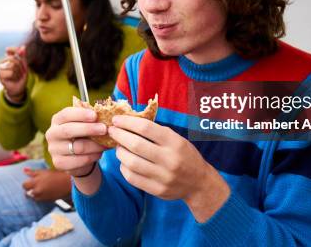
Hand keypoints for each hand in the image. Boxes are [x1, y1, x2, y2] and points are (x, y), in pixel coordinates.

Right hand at [0, 46, 26, 101]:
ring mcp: (1, 68)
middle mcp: (4, 62)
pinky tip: (13, 79)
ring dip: (18, 73)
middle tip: (21, 72)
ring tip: (17, 76)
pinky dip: (15, 77)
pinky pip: (11, 72)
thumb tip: (23, 46)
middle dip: (20, 66)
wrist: (18, 88)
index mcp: (9, 59)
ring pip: (12, 66)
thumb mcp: (24, 66)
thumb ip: (23, 56)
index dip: (15, 50)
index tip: (19, 52)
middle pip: (13, 59)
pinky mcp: (0, 75)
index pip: (10, 51)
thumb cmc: (21, 77)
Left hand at [22, 168, 70, 201]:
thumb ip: (33, 172)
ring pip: (33, 198)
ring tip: (41, 188)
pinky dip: (40, 197)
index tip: (30, 181)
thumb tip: (24, 170)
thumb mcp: (44, 172)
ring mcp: (41, 198)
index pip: (24, 185)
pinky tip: (45, 192)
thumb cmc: (56, 175)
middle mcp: (37, 191)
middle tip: (35, 185)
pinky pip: (39, 200)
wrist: (68, 184)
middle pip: (27, 193)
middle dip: (29, 190)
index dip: (27, 183)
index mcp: (36, 183)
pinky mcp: (46, 201)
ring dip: (34, 194)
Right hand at [45, 106, 107, 177]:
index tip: (95, 115)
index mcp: (57, 120)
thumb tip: (103, 114)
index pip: (66, 114)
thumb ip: (89, 119)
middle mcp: (52, 134)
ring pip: (77, 147)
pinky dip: (92, 156)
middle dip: (88, 129)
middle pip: (68, 130)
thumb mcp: (83, 124)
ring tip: (106, 143)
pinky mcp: (59, 163)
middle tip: (104, 129)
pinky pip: (79, 160)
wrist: (76, 157)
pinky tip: (99, 153)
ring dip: (95, 145)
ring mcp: (53, 149)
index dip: (80, 114)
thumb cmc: (82, 135)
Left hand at [108, 115, 230, 221]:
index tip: (116, 120)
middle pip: (136, 145)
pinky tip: (125, 162)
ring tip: (119, 147)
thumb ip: (156, 132)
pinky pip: (133, 178)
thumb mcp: (177, 139)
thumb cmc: (184, 155)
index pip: (146, 128)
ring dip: (120, 152)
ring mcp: (163, 177)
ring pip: (131, 163)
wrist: (199, 183)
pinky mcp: (157, 190)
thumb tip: (128, 122)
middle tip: (112, 131)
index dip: (127, 122)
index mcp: (175, 142)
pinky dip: (124, 168)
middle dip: (119, 136)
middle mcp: (169, 159)